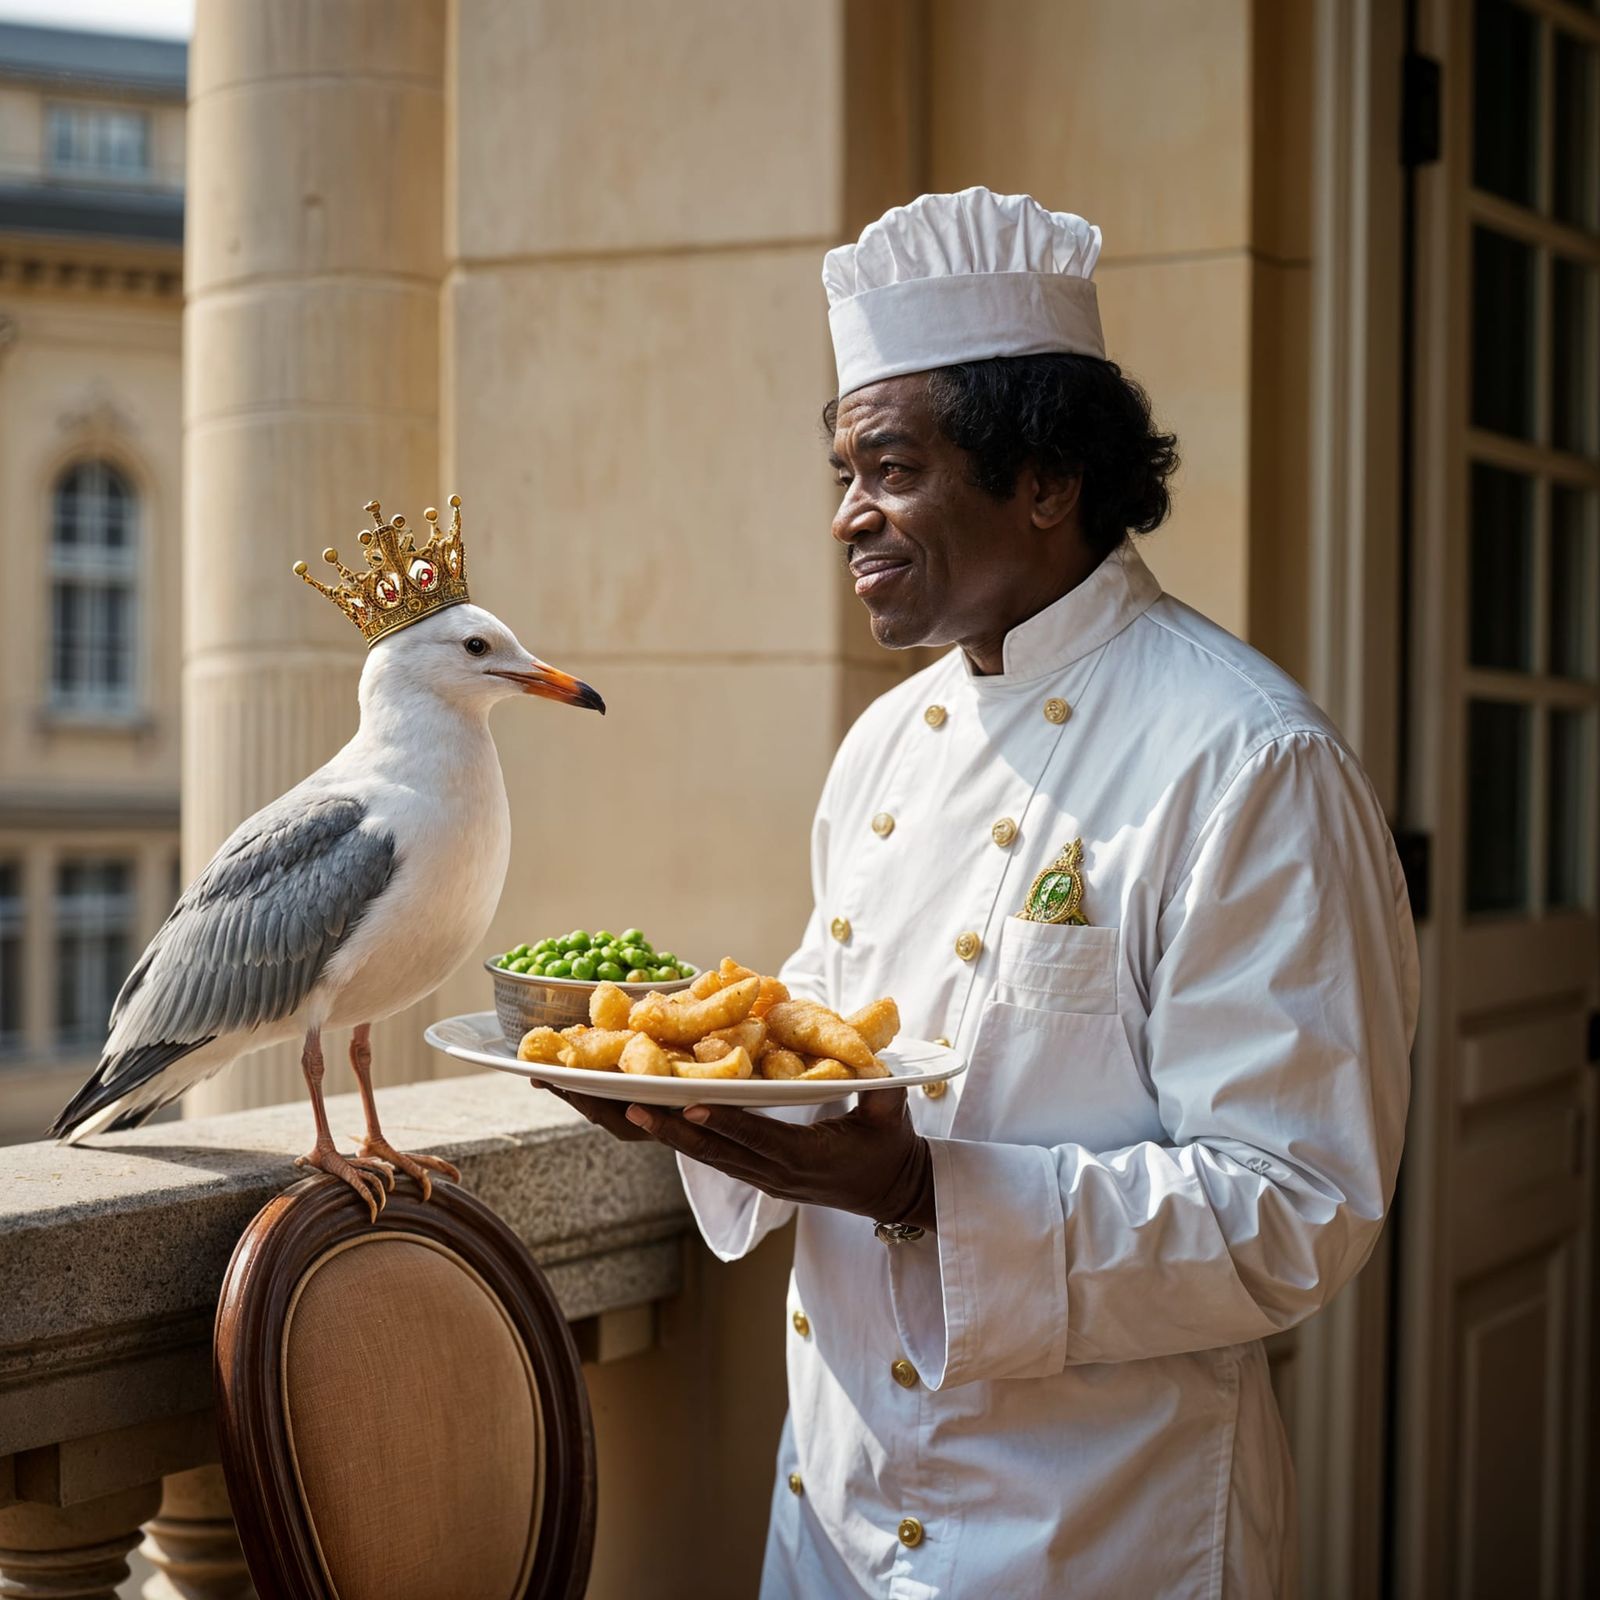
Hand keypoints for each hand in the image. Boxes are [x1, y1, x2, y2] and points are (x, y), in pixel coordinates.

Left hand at [536, 1081, 935, 1230]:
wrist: (893, 1192)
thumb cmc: (893, 1149)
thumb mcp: (890, 1117)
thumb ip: (878, 1091)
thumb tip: (871, 1062)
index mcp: (807, 1158)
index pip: (758, 1137)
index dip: (723, 1121)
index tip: (687, 1105)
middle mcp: (777, 1174)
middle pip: (716, 1150)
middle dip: (670, 1127)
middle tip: (628, 1103)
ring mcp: (765, 1179)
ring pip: (708, 1155)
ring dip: (666, 1133)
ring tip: (624, 1107)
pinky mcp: (760, 1177)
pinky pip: (716, 1156)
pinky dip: (685, 1137)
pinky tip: (656, 1118)